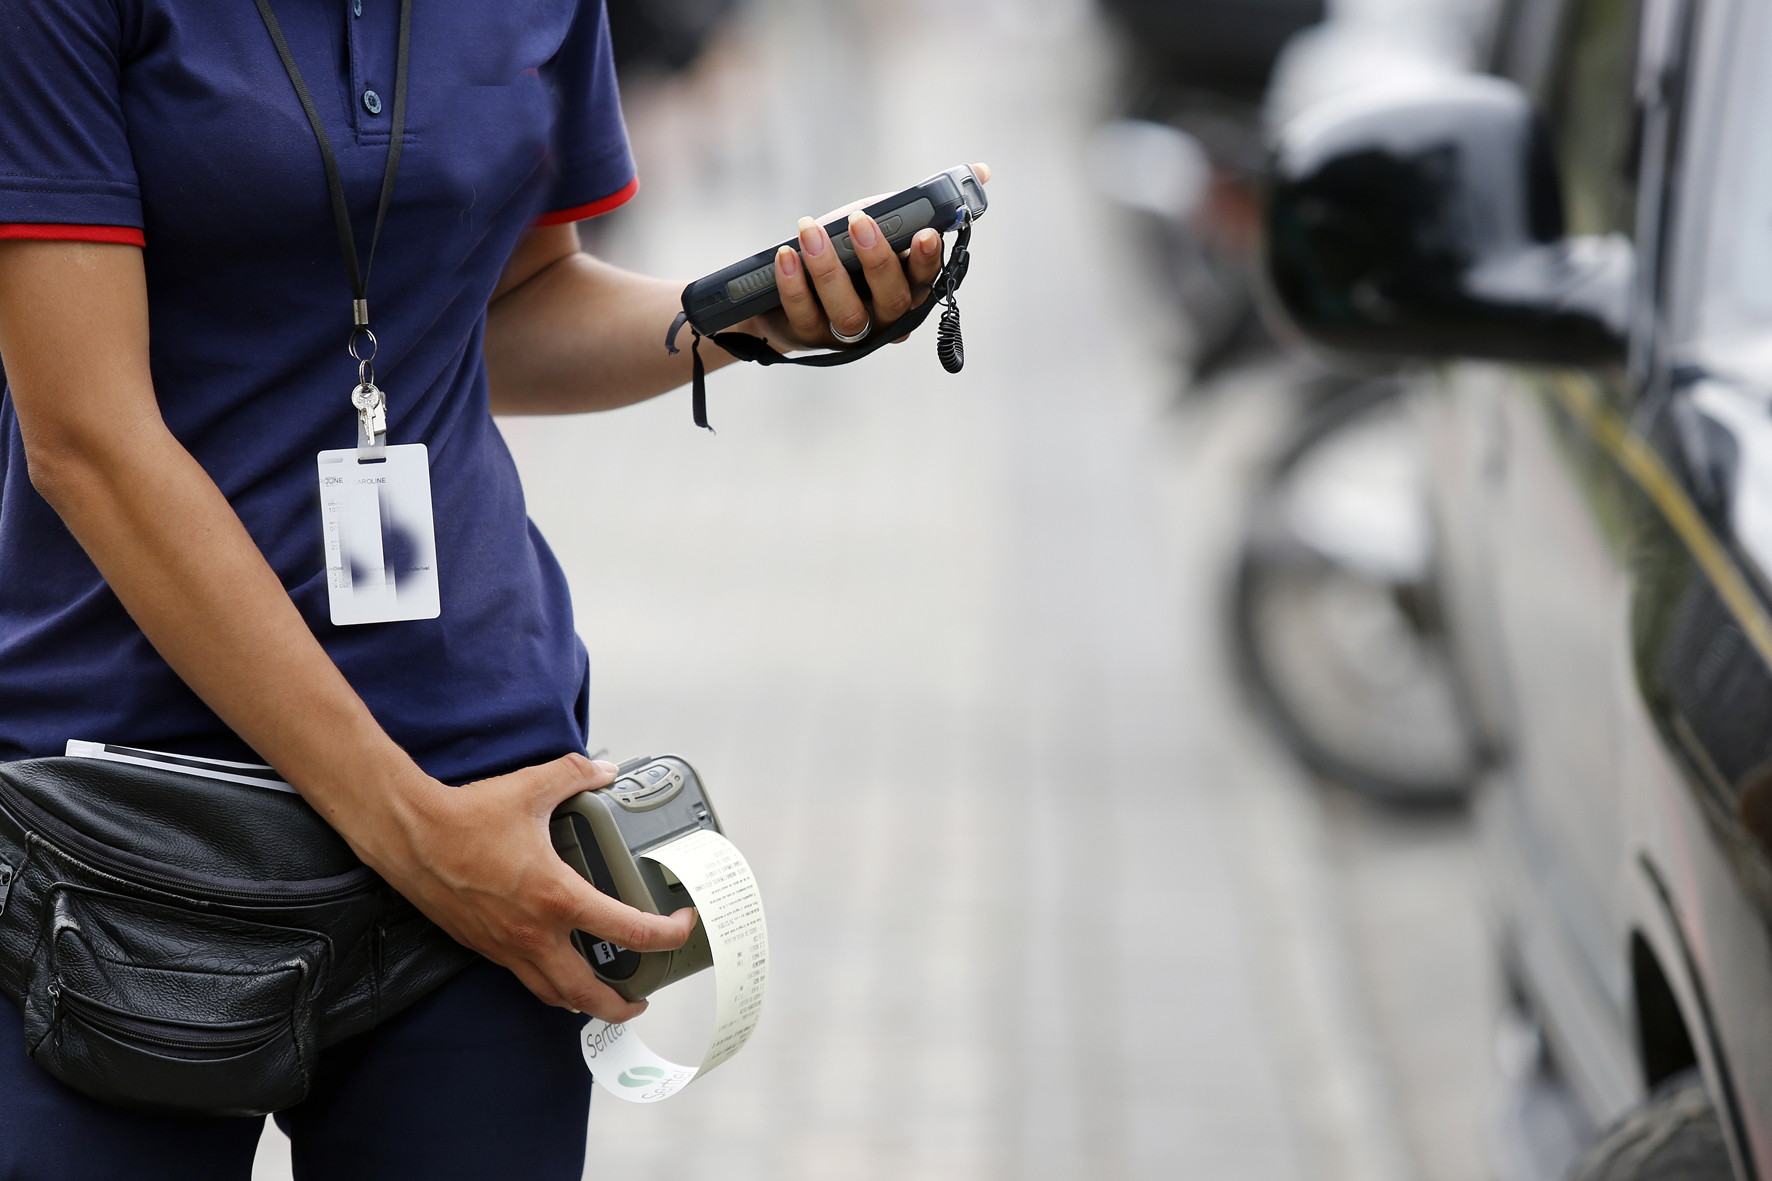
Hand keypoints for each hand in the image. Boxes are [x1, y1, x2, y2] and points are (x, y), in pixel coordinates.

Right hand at [356, 753, 695, 1022]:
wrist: (408, 837)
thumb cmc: (465, 817)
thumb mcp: (531, 787)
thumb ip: (575, 775)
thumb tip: (603, 770)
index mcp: (556, 896)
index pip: (628, 930)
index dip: (666, 934)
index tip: (682, 926)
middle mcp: (534, 933)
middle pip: (588, 994)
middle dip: (621, 1005)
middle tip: (643, 997)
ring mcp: (507, 947)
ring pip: (553, 995)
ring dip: (583, 1002)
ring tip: (603, 994)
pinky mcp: (484, 947)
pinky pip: (525, 979)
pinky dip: (548, 984)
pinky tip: (556, 966)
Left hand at [741, 162, 990, 351]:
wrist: (785, 291)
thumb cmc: (846, 253)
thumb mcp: (879, 223)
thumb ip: (918, 203)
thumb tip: (984, 171)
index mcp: (909, 289)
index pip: (927, 278)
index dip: (928, 259)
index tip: (925, 233)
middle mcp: (886, 319)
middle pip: (893, 300)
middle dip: (878, 259)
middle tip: (859, 221)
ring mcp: (849, 334)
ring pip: (848, 313)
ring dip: (829, 269)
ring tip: (809, 229)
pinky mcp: (810, 337)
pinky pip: (805, 315)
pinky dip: (795, 285)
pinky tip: (786, 255)